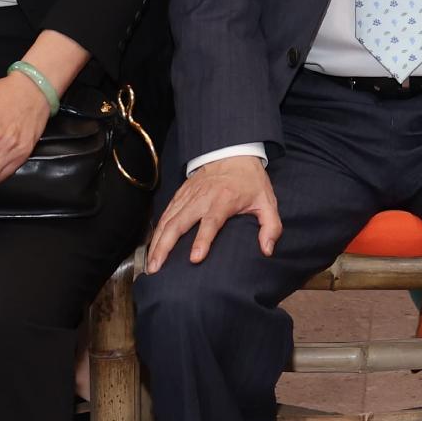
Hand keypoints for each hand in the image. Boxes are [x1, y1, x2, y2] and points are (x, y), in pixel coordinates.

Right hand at [147, 154, 282, 265]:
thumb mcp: (267, 201)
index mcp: (224, 199)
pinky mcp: (180, 195)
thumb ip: (271, 226)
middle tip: (157, 268)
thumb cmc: (250, 181)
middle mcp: (202, 198)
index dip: (202, 240)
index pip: (211, 221)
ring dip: (157, 242)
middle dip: (166, 246)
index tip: (194, 258)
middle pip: (179, 223)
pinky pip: (164, 214)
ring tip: (151, 264)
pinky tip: (152, 247)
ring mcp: (188, 196)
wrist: (232, 153)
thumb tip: (267, 250)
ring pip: (167, 220)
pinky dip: (156, 231)